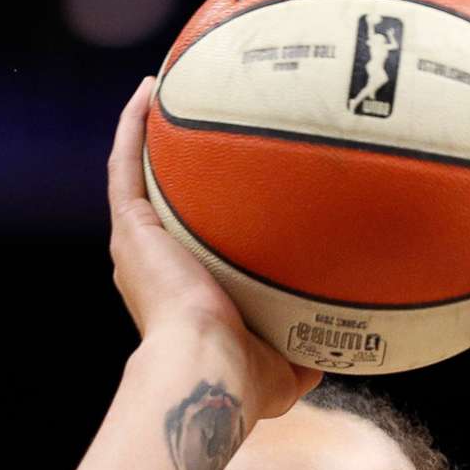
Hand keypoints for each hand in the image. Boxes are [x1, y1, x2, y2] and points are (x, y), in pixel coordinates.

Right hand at [107, 76, 323, 419]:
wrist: (207, 371)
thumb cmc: (245, 380)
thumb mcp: (286, 368)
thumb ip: (308, 352)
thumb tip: (343, 347)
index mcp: (181, 291)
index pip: (188, 240)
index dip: (200, 211)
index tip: (226, 185)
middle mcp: (152, 263)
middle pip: (158, 201)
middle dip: (172, 166)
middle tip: (194, 128)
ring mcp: (136, 244)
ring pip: (134, 175)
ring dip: (144, 132)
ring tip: (163, 89)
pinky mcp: (130, 229)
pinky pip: (126, 166)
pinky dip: (134, 126)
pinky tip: (150, 90)